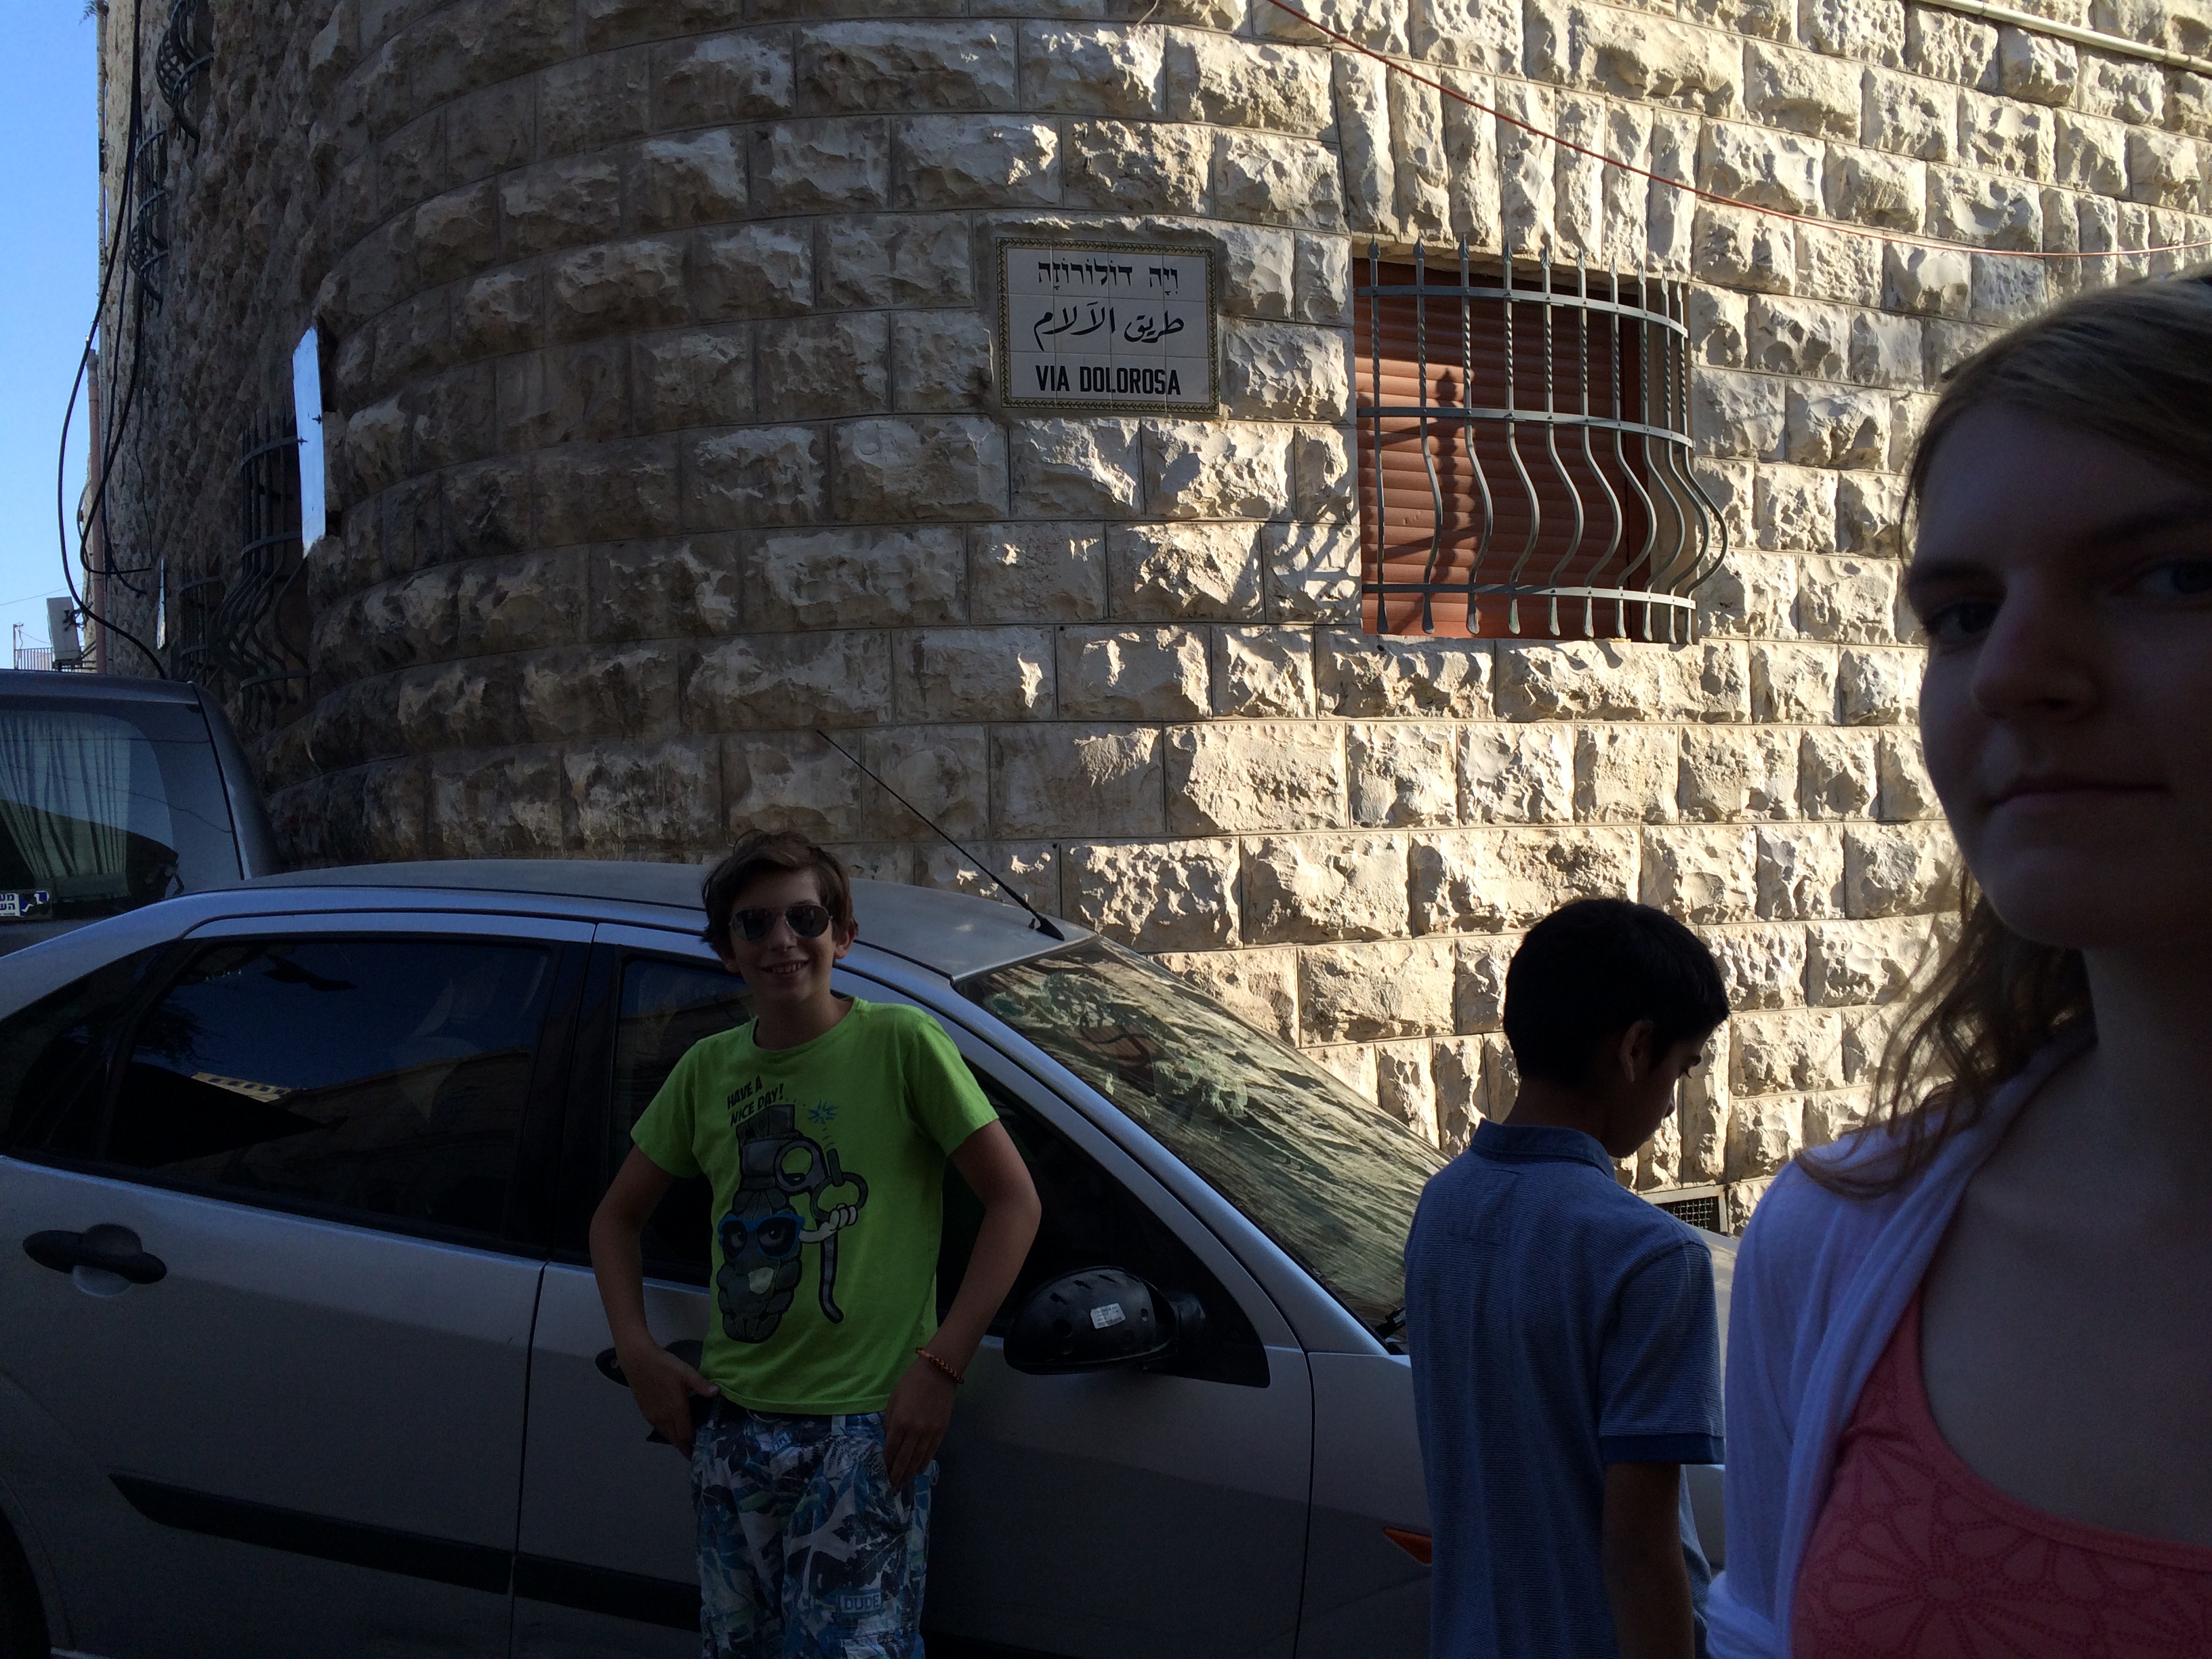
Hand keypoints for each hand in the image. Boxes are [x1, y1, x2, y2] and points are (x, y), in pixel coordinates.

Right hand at [618, 1338, 717, 1455]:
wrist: (638, 1361)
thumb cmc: (664, 1366)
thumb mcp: (686, 1373)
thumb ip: (702, 1385)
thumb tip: (718, 1393)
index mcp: (676, 1411)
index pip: (686, 1435)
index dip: (694, 1445)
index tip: (702, 1450)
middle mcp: (664, 1418)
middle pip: (676, 1440)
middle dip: (685, 1448)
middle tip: (695, 1452)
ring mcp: (653, 1417)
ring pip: (667, 1435)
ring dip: (676, 1441)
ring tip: (686, 1442)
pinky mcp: (646, 1413)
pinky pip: (659, 1429)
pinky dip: (668, 1433)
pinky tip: (673, 1428)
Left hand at [882, 1356, 958, 1487]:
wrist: (939, 1372)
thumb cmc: (912, 1382)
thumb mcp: (894, 1399)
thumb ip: (890, 1421)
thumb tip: (889, 1439)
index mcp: (900, 1422)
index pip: (891, 1449)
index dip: (886, 1463)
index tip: (882, 1473)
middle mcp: (915, 1431)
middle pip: (904, 1458)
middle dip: (897, 1474)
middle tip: (892, 1487)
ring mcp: (930, 1432)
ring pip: (918, 1459)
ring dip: (910, 1473)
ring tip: (903, 1483)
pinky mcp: (942, 1431)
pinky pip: (931, 1452)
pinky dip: (924, 1463)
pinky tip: (918, 1470)